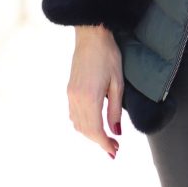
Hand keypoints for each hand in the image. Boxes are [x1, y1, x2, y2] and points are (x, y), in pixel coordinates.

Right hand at [68, 24, 123, 158]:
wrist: (91, 36)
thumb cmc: (108, 55)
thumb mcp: (117, 82)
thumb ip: (115, 109)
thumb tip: (116, 132)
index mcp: (90, 98)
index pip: (95, 130)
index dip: (105, 144)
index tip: (114, 151)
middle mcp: (77, 99)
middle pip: (85, 130)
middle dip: (99, 142)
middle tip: (113, 148)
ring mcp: (71, 94)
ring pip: (77, 124)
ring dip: (90, 134)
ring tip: (105, 138)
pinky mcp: (69, 89)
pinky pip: (73, 114)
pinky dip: (83, 124)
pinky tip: (93, 124)